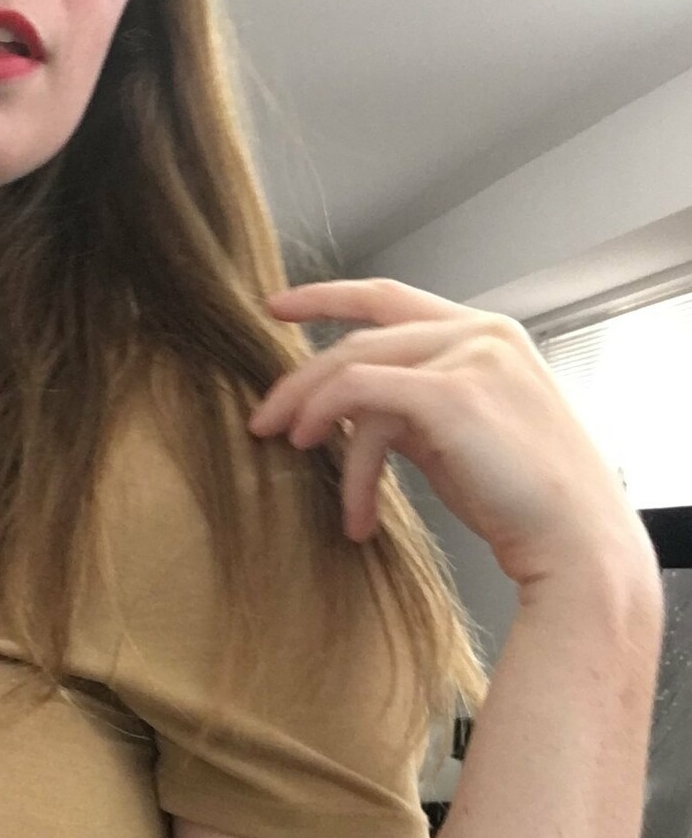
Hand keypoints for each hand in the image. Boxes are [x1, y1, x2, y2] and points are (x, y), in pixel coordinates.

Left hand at [246, 277, 656, 591]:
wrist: (575, 540)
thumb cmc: (523, 499)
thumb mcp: (460, 435)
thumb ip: (413, 407)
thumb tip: (350, 413)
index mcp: (487, 333)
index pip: (391, 298)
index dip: (327, 297)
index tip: (276, 307)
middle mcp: (480, 333)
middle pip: (359, 338)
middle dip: (300, 381)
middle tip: (262, 422)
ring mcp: (470, 356)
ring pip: (352, 366)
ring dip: (308, 413)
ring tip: (290, 453)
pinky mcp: (452, 393)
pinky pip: (360, 397)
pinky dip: (335, 435)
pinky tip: (344, 497)